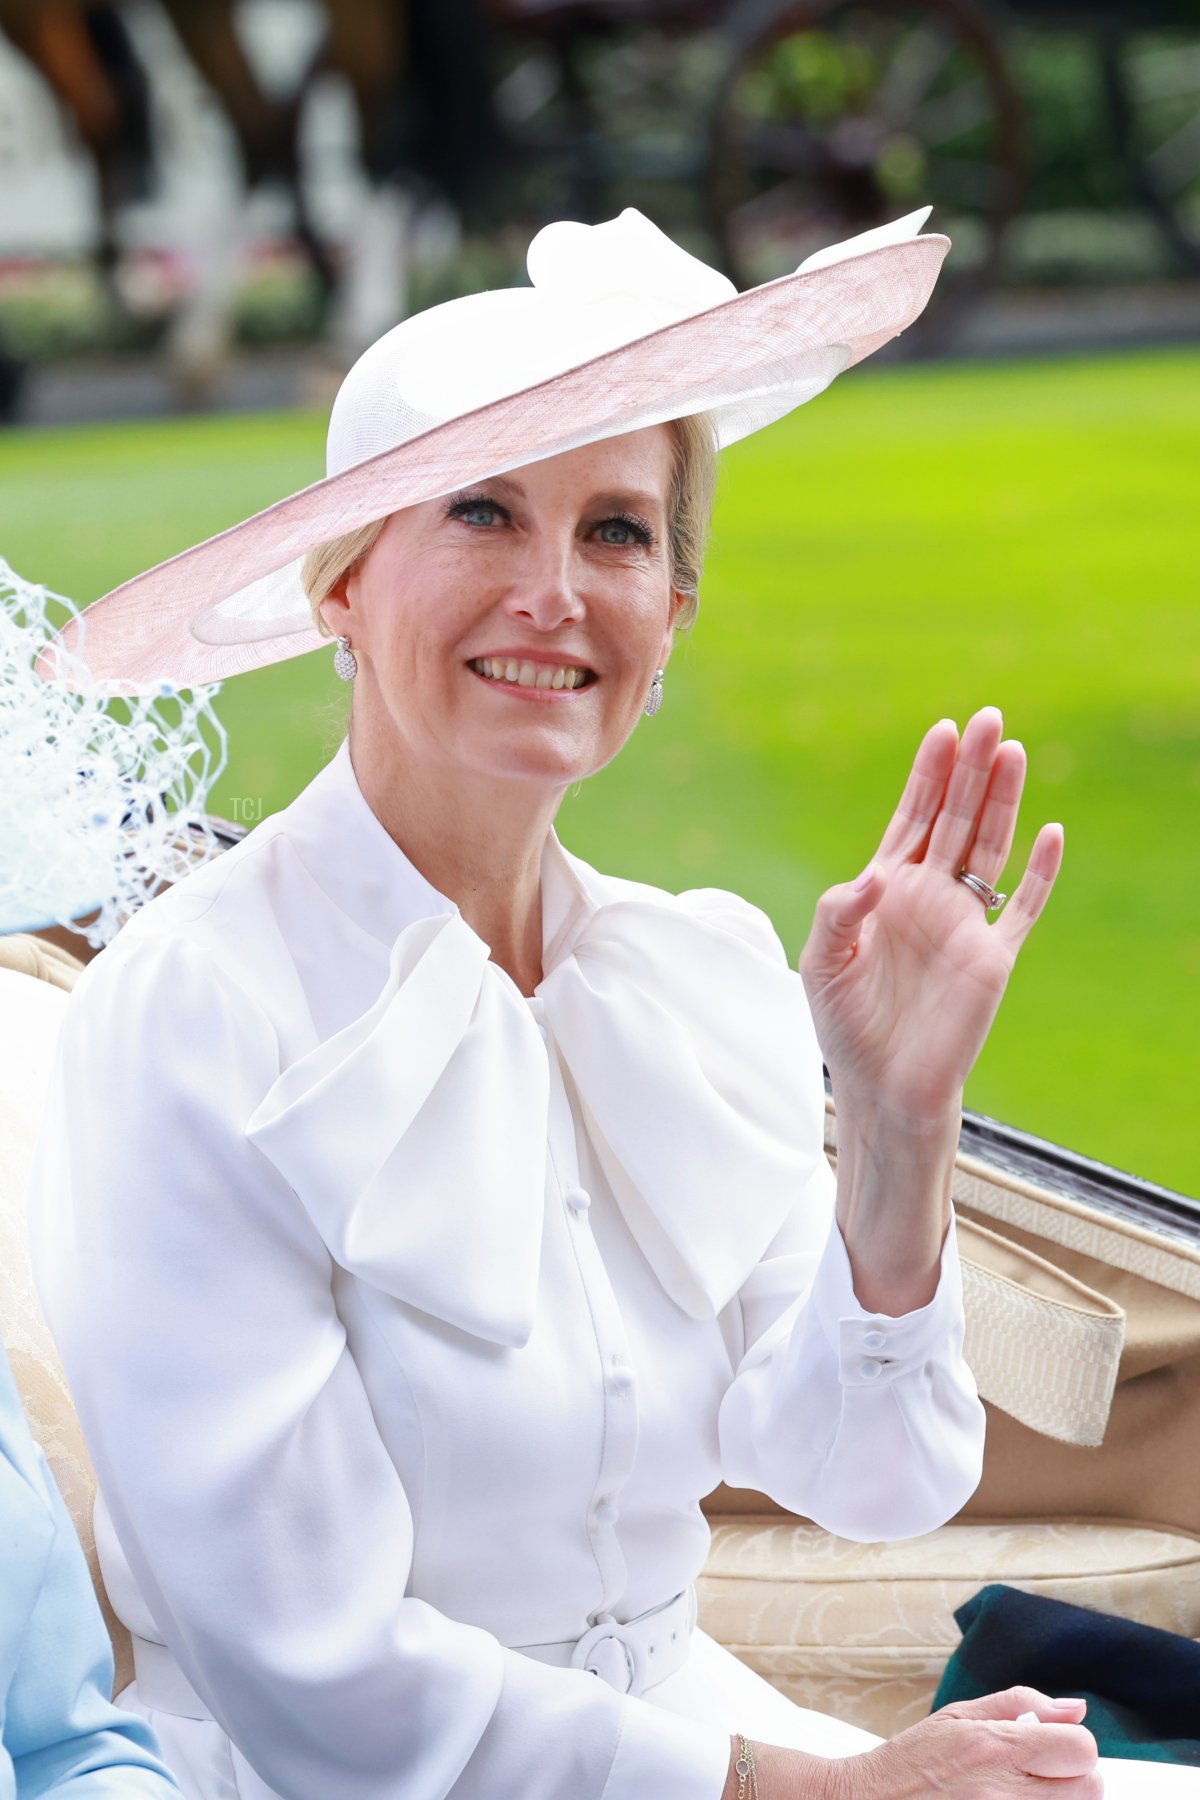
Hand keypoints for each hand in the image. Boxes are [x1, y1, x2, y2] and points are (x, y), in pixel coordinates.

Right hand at [723, 1689, 1099, 1799]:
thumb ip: (1020, 1705)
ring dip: (1054, 1799)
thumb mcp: (957, 1716)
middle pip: (1089, 1787)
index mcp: (996, 1748)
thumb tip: (1076, 1707)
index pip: (1081, 1749)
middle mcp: (1006, 1792)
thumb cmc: (912, 1762)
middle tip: (1037, 1772)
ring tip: (1018, 1790)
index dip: (1072, 1745)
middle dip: (1071, 1775)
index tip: (1052, 1747)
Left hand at [800, 707, 1063, 1125]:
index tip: (942, 731)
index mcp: (885, 891)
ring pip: (989, 848)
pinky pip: (1022, 906)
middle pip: (955, 819)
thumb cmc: (846, 1025)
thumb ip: (839, 911)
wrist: (883, 1086)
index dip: (927, 776)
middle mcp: (928, 898)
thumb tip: (877, 875)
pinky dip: (1039, 872)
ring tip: (1014, 751)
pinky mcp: (992, 957)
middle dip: (970, 770)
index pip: (912, 819)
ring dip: (1002, 802)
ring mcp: (963, 924)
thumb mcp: (822, 962)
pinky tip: (1052, 831)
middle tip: (988, 719)